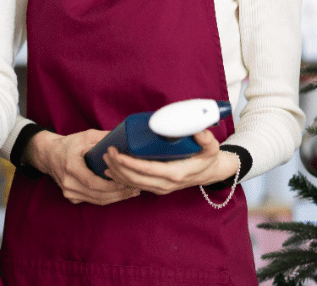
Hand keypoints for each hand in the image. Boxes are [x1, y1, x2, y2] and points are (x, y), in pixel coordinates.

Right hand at [27, 130, 139, 205]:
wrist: (49, 155)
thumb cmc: (69, 144)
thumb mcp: (85, 136)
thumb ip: (104, 138)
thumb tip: (126, 138)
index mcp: (71, 167)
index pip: (93, 182)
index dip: (111, 185)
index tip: (128, 181)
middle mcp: (68, 183)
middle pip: (98, 195)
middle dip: (119, 193)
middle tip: (137, 188)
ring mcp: (68, 192)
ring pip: (97, 201)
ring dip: (116, 198)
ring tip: (133, 191)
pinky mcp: (71, 198)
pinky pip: (93, 201)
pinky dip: (107, 199)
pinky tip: (120, 194)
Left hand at [101, 129, 238, 195]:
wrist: (209, 173)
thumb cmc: (208, 157)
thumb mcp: (211, 147)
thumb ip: (206, 138)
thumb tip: (198, 128)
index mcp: (175, 174)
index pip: (147, 170)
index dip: (130, 163)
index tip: (117, 153)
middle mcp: (166, 184)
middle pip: (135, 178)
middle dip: (118, 166)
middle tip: (107, 152)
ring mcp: (161, 188)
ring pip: (133, 184)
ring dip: (117, 173)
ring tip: (105, 159)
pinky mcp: (157, 188)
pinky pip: (136, 185)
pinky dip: (122, 179)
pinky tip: (111, 170)